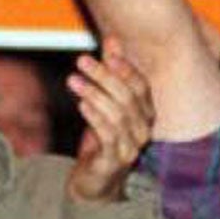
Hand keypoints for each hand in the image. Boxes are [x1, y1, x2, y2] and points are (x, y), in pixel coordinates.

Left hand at [66, 40, 153, 201]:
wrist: (96, 179)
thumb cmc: (103, 136)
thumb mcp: (106, 100)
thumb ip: (112, 72)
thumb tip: (112, 39)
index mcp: (146, 112)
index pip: (141, 86)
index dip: (125, 68)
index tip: (106, 52)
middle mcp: (144, 129)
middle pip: (128, 98)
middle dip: (104, 77)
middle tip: (82, 61)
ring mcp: (132, 146)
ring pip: (117, 115)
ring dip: (94, 94)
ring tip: (73, 81)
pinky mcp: (115, 161)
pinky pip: (108, 135)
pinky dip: (94, 117)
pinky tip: (81, 104)